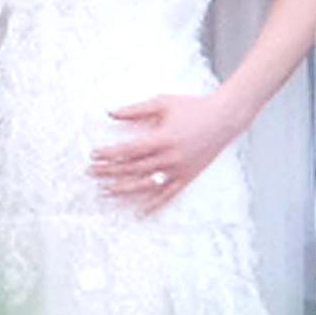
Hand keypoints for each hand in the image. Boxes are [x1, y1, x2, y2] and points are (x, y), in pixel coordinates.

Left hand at [88, 91, 239, 212]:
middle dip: (109, 171)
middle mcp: (169, 158)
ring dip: (124, 189)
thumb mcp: (162, 103)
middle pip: (133, 168)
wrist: (225, 118)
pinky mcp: (188, 177)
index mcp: (162, 139)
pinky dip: (153, 204)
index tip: (93, 155)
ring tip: (106, 191)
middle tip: (90, 173)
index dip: (108, 155)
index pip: (128, 151)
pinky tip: (140, 212)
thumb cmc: (193, 107)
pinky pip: (168, 195)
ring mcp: (179, 170)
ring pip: (146, 185)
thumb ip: (135, 110)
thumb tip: (110, 112)